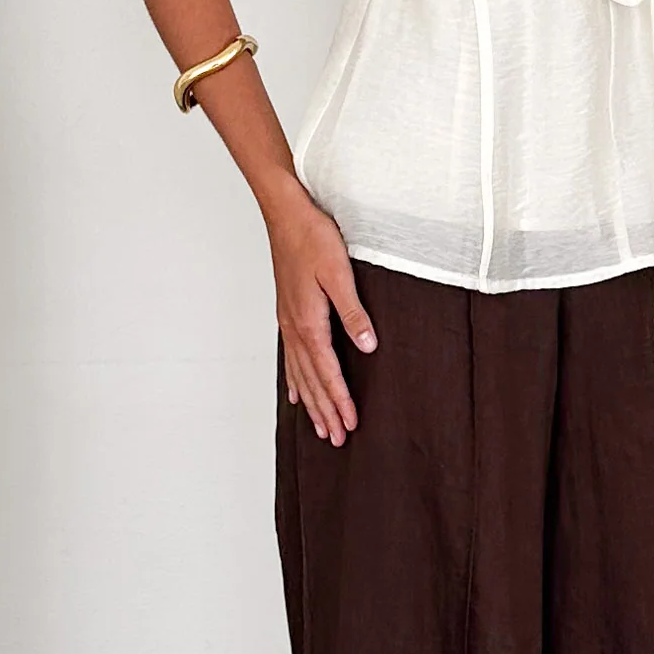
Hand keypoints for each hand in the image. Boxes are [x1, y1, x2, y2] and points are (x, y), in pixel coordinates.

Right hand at [267, 184, 374, 445]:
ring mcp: (288, 321)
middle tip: (335, 439)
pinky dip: (294, 379)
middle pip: (311, 380)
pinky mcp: (287, 313)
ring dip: (310, 401)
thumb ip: (353, 312)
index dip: (339, 400)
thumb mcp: (339, 273)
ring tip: (318, 426)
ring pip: (299, 373)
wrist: (285, 214)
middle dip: (324, 411)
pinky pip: (290, 357)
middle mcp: (295, 328)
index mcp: (309, 322)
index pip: (328, 372)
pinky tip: (296, 392)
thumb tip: (367, 346)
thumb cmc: (312, 238)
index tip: (349, 424)